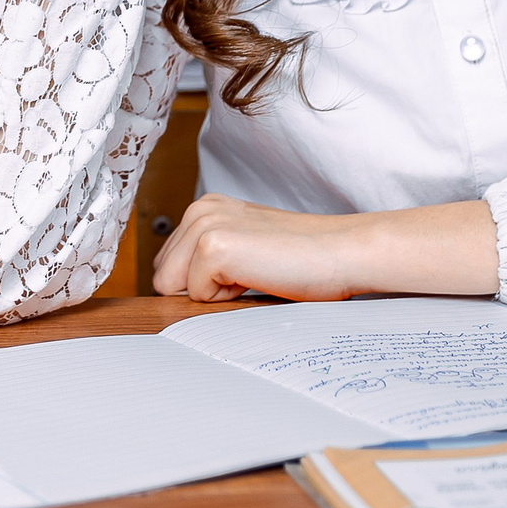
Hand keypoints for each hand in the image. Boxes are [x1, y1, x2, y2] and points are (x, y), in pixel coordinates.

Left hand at [153, 196, 363, 303]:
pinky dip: (226, 299)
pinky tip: (258, 277)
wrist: (344, 253)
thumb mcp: (245, 249)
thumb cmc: (303, 260)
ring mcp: (204, 225)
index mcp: (204, 209)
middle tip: (251, 274)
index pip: (167, 266)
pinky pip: (196, 296)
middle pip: (162, 278)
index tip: (243, 272)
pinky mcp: (213, 247)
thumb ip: (208, 259)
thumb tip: (172, 292)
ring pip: (171, 288)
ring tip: (254, 274)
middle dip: (201, 290)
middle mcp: (198, 210)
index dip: (201, 284)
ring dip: (212, 294)